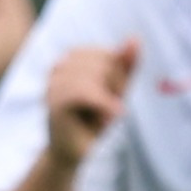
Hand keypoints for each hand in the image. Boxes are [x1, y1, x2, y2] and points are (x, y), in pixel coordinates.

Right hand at [46, 39, 138, 166]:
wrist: (73, 152)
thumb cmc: (94, 121)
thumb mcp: (115, 91)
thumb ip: (125, 66)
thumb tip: (136, 38)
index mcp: (73, 58)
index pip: (108, 55)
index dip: (118, 79)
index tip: (111, 100)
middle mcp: (60, 65)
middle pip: (104, 64)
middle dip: (114, 89)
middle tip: (106, 112)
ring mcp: (54, 82)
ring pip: (95, 77)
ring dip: (107, 101)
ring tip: (102, 118)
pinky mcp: (55, 100)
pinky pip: (85, 92)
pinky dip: (103, 105)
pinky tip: (109, 119)